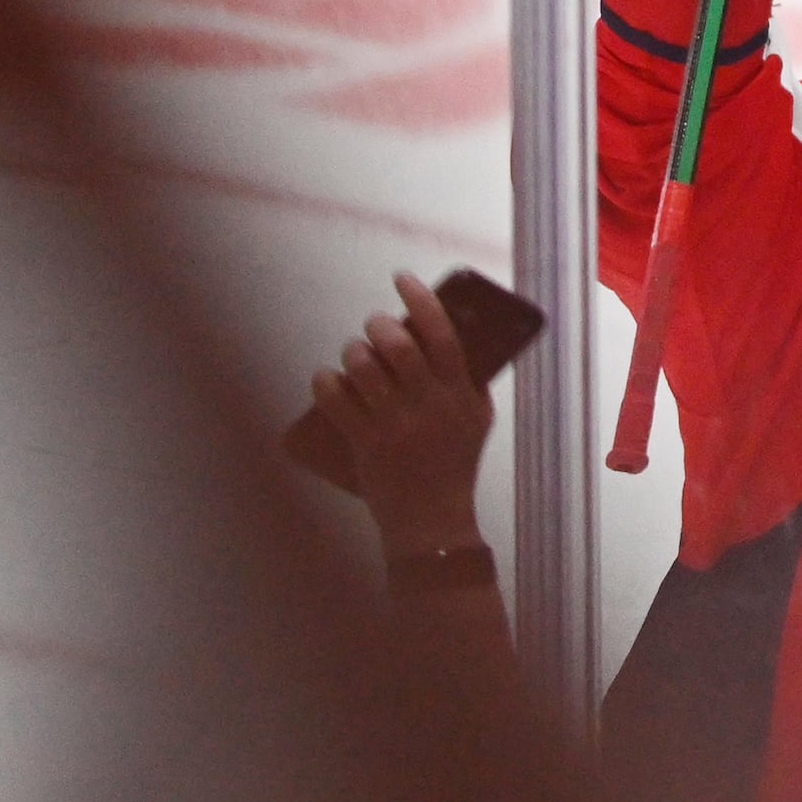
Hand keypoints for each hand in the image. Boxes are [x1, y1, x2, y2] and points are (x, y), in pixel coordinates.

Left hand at [310, 271, 496, 559]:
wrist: (433, 522)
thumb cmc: (456, 465)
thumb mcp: (477, 421)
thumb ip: (468, 380)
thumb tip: (447, 332)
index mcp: (460, 396)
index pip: (443, 335)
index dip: (420, 300)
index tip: (402, 279)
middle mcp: (428, 407)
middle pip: (398, 345)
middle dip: (378, 325)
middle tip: (374, 326)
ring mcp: (395, 426)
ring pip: (363, 367)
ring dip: (352, 350)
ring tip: (354, 354)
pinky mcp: (365, 443)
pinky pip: (334, 398)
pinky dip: (324, 381)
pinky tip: (326, 378)